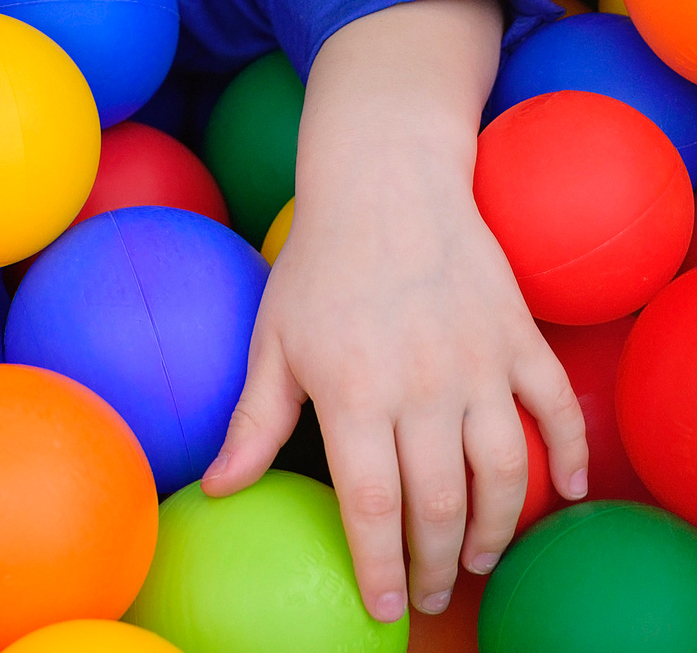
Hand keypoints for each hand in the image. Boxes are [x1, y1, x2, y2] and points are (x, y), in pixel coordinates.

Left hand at [201, 0, 589, 623]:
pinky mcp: (518, 339)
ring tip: (477, 557)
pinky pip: (557, 411)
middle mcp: (421, 384)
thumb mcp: (272, 341)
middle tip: (431, 591)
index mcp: (353, 390)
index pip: (372, 504)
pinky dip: (569, 457)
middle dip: (436, 562)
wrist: (384, 182)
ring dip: (497, 528)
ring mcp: (478, 362)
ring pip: (504, 472)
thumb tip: (219, 489)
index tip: (384, 606)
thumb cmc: (317, 266)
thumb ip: (254, 422)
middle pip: (440, 502)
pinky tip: (564, 492)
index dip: (379, 564)